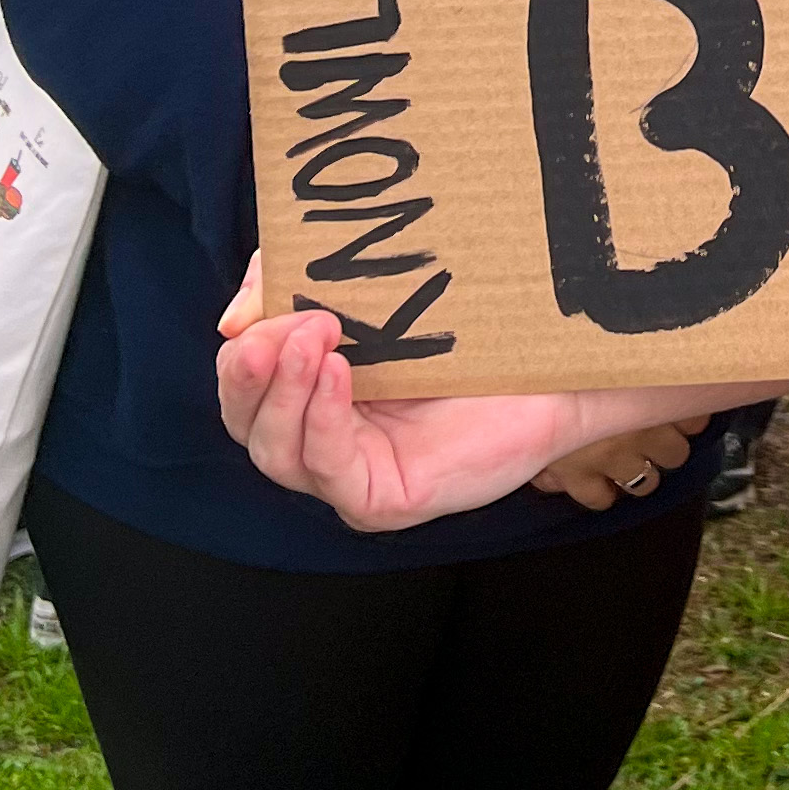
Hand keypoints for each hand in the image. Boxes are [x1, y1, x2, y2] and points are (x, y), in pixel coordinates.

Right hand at [213, 259, 773, 532]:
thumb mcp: (370, 294)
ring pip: (277, 452)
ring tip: (311, 333)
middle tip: (270, 329)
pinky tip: (337, 373)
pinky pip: (329, 470)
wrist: (555, 360)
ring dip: (283, 391)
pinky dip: (321, 421)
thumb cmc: (469, 327)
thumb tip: (233, 322)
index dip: (240, 355)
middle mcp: (323, 440)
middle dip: (249, 376)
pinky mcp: (383, 500)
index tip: (251, 311)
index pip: (245, 388)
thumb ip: (297, 289)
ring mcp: (350, 476)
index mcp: (313, 394)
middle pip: (247, 424)